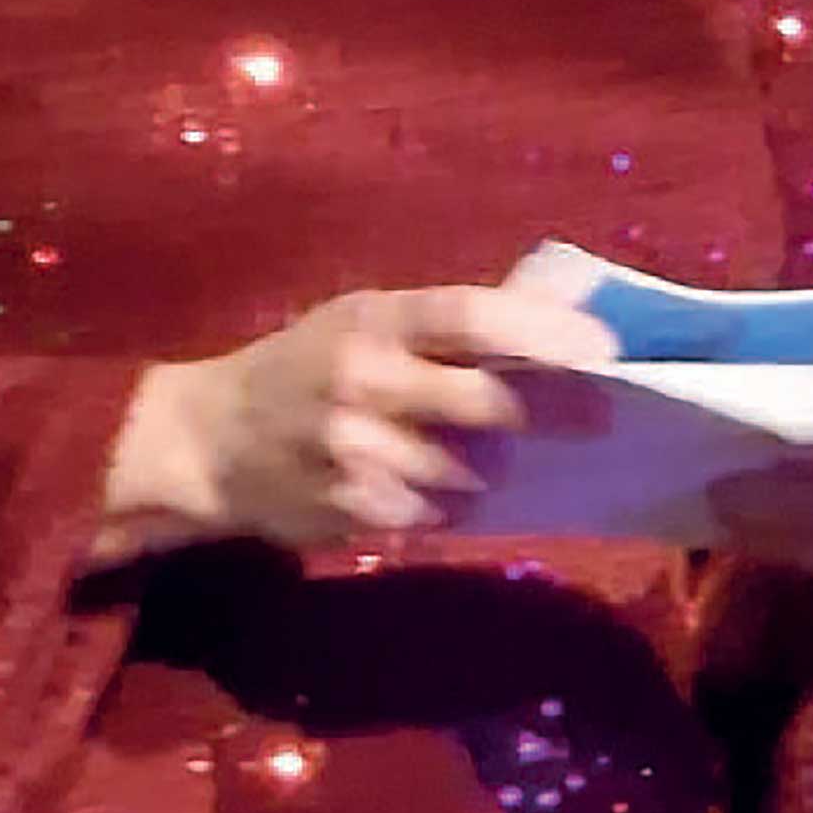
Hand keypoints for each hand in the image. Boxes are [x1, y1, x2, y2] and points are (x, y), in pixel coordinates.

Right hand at [92, 285, 618, 561]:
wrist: (209, 439)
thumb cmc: (304, 366)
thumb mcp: (363, 320)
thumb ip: (450, 320)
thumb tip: (565, 299)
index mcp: (372, 319)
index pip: (469, 316)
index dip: (542, 329)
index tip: (604, 346)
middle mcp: (363, 378)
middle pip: (486, 398)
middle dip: (553, 410)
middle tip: (599, 416)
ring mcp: (355, 450)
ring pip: (468, 469)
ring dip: (489, 466)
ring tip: (477, 453)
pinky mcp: (349, 509)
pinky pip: (433, 514)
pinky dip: (446, 504)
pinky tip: (423, 487)